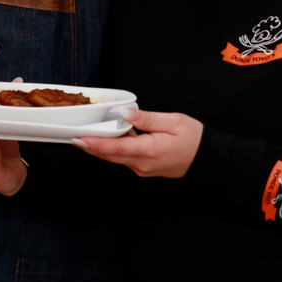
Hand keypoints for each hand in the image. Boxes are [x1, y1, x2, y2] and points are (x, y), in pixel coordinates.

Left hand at [73, 109, 203, 178]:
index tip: (79, 139)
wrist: (207, 159)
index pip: (115, 148)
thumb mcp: (171, 121)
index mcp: (148, 151)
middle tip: (74, 136)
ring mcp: (143, 168)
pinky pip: (125, 158)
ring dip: (103, 147)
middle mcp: (142, 164)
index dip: (95, 144)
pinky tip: (113, 136)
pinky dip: (116, 148)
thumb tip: (125, 113)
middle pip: (111, 155)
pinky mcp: (145, 167)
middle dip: (92, 146)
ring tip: (88, 134)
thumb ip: (145, 118)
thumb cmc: (193, 139)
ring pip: (117, 157)